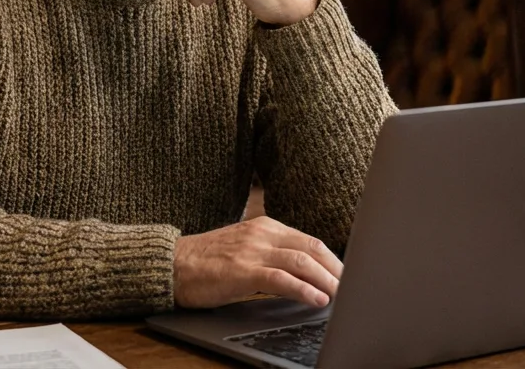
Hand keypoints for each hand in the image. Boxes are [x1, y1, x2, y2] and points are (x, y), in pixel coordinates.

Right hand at [173, 216, 343, 308]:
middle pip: (312, 247)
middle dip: (336, 269)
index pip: (309, 240)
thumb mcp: (244, 248)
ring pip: (302, 261)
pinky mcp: (242, 270)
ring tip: (342, 295)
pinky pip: (281, 278)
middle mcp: (262, 234)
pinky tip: (317, 299)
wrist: (171, 264)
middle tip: (353, 287)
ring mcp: (252, 251)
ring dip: (327, 280)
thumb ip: (271, 253)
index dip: (333, 260)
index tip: (347, 276)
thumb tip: (303, 272)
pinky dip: (304, 289)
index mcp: (265, 226)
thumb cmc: (206, 261)